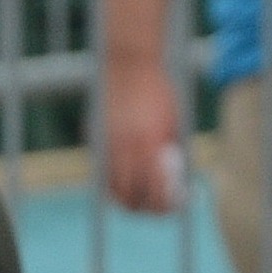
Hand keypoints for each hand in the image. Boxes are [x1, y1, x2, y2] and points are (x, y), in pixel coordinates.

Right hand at [104, 60, 185, 213]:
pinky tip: (126, 177)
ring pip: (112, 188)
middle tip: (158, 207)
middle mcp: (126, 148)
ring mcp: (107, 144)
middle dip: (146, 208)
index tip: (175, 206)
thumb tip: (176, 177)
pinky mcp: (95, 137)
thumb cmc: (158, 90)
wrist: (129, 64)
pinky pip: (103, 171)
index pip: (155, 192)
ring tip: (140, 196)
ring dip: (127, 197)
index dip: (165, 206)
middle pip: (130, 198)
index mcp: (150, 145)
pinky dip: (113, 180)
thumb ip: (171, 151)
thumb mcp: (174, 123)